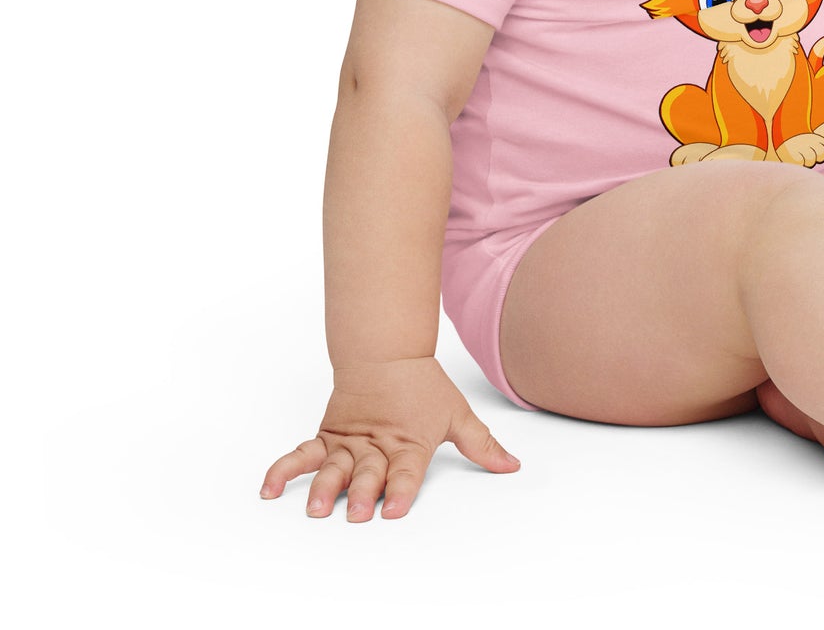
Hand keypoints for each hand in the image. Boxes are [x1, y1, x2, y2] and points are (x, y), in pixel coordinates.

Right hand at [259, 356, 519, 519]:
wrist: (385, 352)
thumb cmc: (422, 386)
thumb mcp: (457, 414)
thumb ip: (481, 445)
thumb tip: (511, 465)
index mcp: (409, 443)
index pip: (407, 471)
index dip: (402, 490)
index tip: (396, 509)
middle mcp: (376, 447)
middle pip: (367, 473)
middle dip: (362, 493)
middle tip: (356, 512)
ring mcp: (349, 443)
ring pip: (333, 468)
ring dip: (324, 488)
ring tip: (316, 508)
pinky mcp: (327, 438)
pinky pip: (302, 455)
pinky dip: (284, 471)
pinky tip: (270, 490)